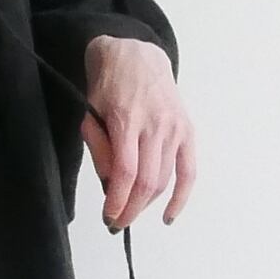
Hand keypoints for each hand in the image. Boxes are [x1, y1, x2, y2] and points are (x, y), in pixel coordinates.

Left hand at [80, 33, 195, 229]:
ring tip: (131, 211)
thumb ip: (99, 148)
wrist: (137, 55)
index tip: (109, 217)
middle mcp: (155, 125)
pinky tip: (168, 216)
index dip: (117, 200)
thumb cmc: (109, 84)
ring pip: (165, 180)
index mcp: (127, 119)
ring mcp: (175, 129)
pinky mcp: (187, 131)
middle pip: (147, 182)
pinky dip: (181, 198)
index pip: (125, 172)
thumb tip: (110, 185)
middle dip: (131, 210)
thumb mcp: (90, 112)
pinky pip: (189, 172)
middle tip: (117, 223)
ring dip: (147, 204)